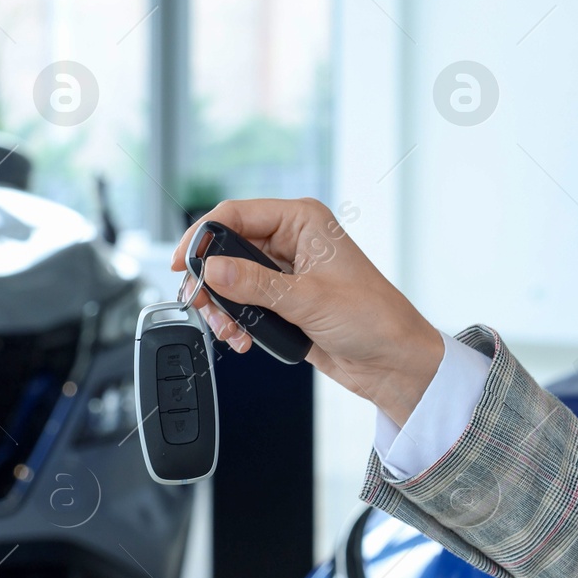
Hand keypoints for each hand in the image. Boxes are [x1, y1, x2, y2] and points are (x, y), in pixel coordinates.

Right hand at [170, 198, 444, 425]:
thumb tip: (213, 269)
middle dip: (212, 279)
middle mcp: (292, 240)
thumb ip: (255, 284)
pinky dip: (236, 320)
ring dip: (222, 305)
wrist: (394, 362)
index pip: (236, 214)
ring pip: (232, 278)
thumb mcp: (308, 299)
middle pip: (228, 247)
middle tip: (203, 304)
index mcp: (303, 221)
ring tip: (229, 329)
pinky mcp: (284, 301)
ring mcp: (287, 272)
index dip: (203, 236)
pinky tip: (241, 337)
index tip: (183, 264)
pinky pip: (244, 303)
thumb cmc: (373, 319)